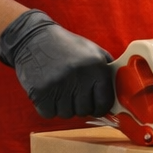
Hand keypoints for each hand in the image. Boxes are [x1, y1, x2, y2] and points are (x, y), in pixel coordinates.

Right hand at [0, 9, 114, 119]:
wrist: (33, 38)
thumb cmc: (66, 47)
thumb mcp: (93, 51)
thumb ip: (107, 71)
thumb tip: (120, 96)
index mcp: (96, 68)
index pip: (104, 102)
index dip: (100, 108)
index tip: (95, 107)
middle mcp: (79, 77)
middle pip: (85, 110)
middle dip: (81, 106)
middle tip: (73, 95)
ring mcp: (59, 85)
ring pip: (67, 114)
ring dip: (64, 107)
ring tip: (60, 91)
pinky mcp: (40, 91)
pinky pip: (49, 113)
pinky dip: (48, 108)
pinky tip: (48, 93)